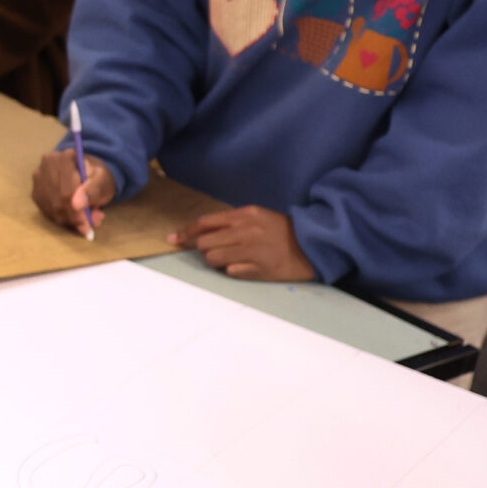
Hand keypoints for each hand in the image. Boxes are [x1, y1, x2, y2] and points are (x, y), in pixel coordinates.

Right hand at [33, 149, 116, 234]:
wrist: (88, 174)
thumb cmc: (98, 177)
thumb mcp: (103, 181)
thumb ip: (93, 191)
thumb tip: (76, 205)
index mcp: (66, 157)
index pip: (67, 192)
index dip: (76, 212)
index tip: (87, 224)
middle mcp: (48, 165)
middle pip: (57, 201)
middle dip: (74, 218)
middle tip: (88, 227)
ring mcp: (39, 178)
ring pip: (51, 208)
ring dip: (68, 220)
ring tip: (85, 220)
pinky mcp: (36, 191)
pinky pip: (46, 211)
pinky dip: (61, 219)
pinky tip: (73, 217)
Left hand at [171, 206, 314, 280]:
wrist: (313, 245)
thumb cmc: (281, 231)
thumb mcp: (257, 217)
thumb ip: (231, 221)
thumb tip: (201, 231)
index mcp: (244, 215)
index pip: (204, 222)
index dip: (185, 232)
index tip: (173, 239)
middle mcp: (246, 231)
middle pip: (204, 243)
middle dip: (202, 249)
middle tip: (214, 250)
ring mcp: (252, 251)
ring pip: (213, 258)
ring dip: (216, 261)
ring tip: (232, 259)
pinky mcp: (259, 269)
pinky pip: (231, 272)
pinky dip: (232, 271)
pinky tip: (245, 267)